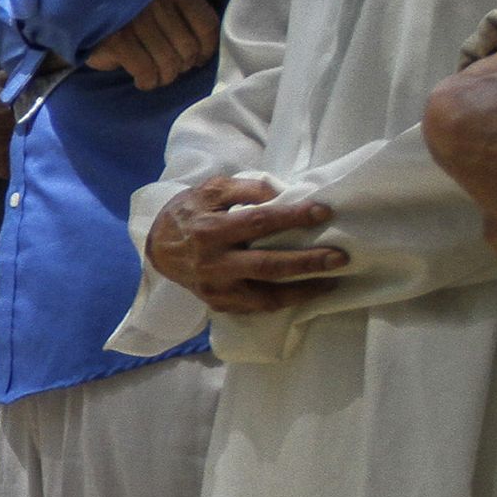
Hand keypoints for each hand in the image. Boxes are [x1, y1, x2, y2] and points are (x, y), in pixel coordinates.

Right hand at [82, 0, 222, 91]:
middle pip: (188, 48)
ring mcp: (136, 20)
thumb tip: (199, 53)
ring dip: (164, 78)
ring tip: (156, 77)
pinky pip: (146, 70)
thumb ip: (181, 15)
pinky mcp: (116, 40)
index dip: (207, 48)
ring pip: (168, 62)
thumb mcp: (159, 0)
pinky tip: (142, 80)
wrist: (77, 10)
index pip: (206, 23)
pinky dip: (147, 81)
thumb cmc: (126, 10)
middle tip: (170, 70)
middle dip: (182, 67)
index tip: (199, 59)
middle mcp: (157, 0)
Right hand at [143, 175, 347, 313]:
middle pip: (268, 265)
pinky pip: (258, 308)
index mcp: (210, 230)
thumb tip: (281, 194)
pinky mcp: (219, 304)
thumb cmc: (188, 213)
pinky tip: (306, 293)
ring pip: (266, 296)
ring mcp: (217, 289)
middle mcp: (214, 263)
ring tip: (331, 282)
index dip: (293, 217)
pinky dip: (285, 302)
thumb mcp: (209, 190)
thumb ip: (244, 188)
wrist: (156, 248)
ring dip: (303, 291)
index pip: (259, 222)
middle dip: (307, 262)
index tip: (323, 212)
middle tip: (339, 257)